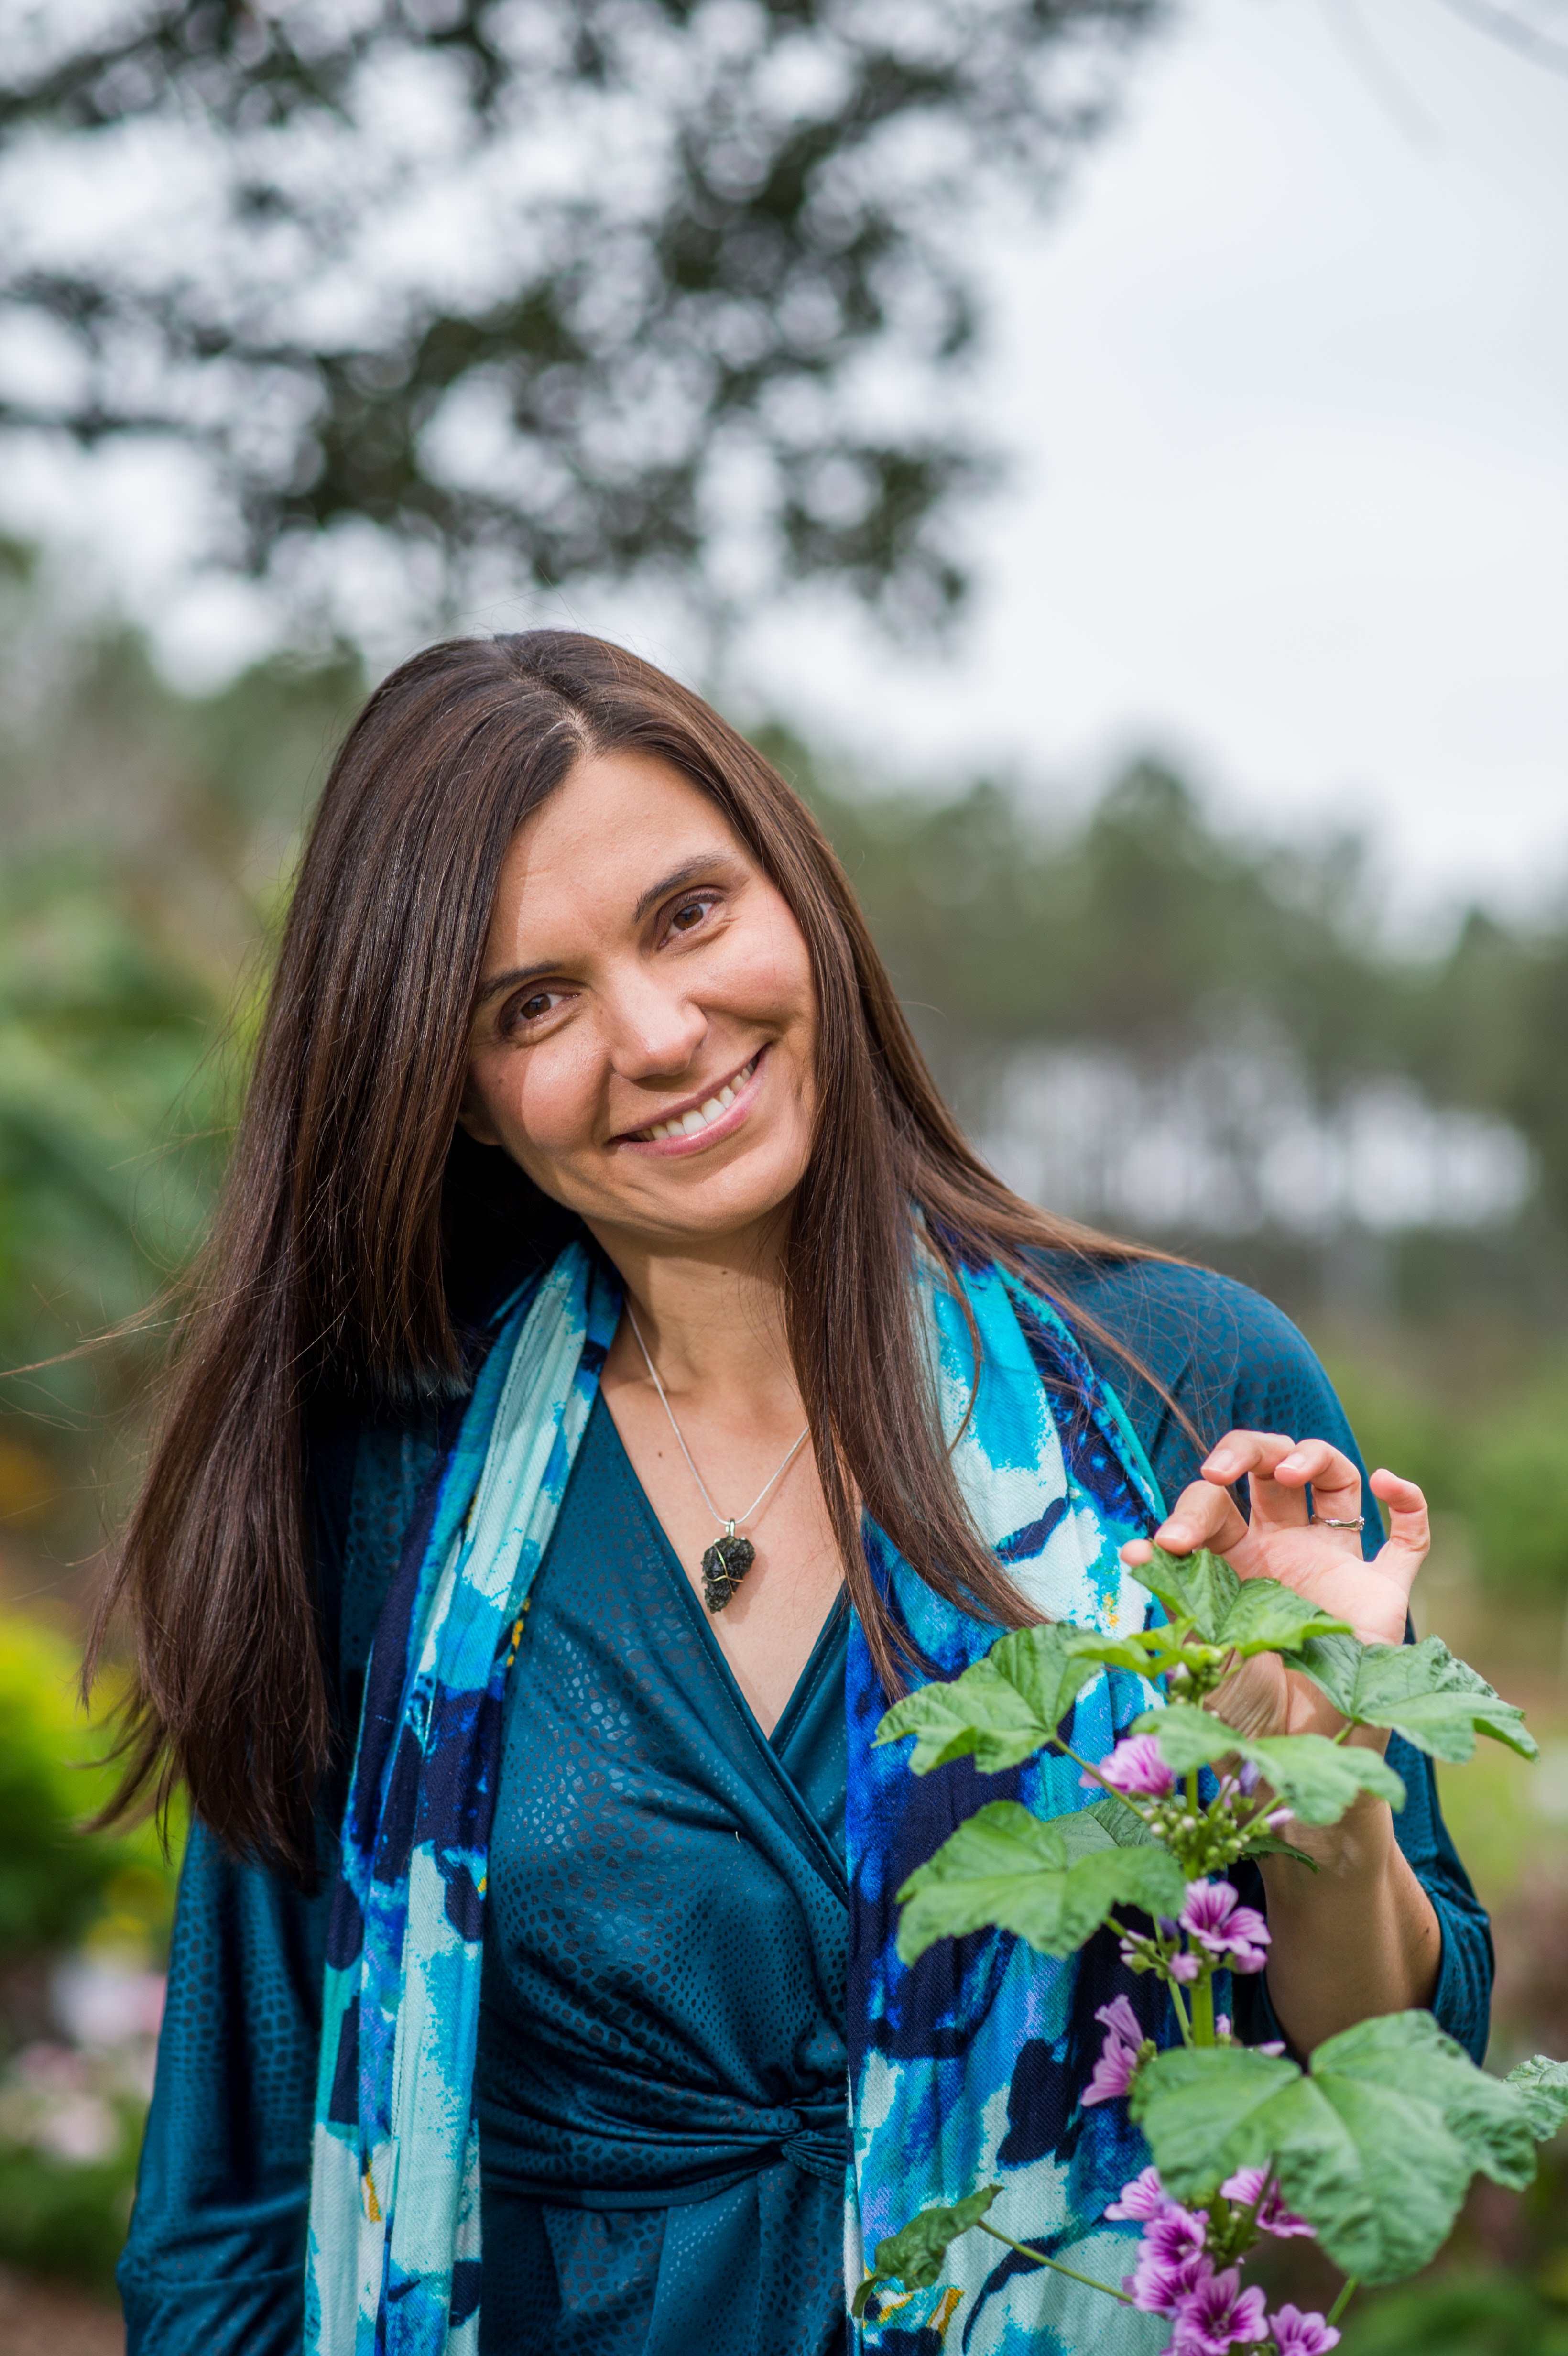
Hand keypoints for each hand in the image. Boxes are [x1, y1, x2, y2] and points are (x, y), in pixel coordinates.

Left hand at [1120, 1431, 1430, 1744]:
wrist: (1296, 1767)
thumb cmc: (1237, 1717)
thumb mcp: (1198, 1654)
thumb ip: (1177, 1600)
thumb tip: (1134, 1550)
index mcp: (1231, 1563)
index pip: (1212, 1507)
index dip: (1189, 1512)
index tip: (1172, 1544)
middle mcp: (1282, 1554)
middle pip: (1268, 1470)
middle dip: (1242, 1452)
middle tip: (1219, 1472)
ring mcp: (1335, 1567)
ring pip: (1334, 1480)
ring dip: (1313, 1457)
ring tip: (1292, 1474)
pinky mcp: (1384, 1595)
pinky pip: (1409, 1537)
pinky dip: (1408, 1500)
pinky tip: (1386, 1482)